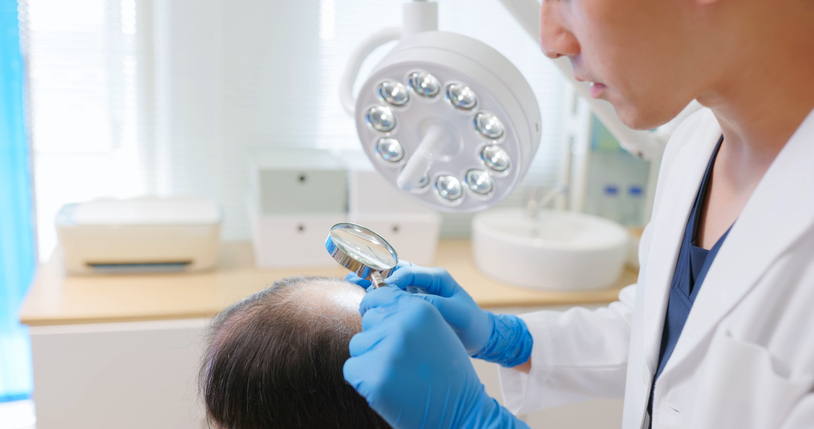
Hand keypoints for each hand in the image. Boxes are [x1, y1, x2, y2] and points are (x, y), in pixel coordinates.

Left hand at [344, 287, 528, 428]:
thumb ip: (409, 314)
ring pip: (358, 345)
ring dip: (370, 358)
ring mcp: (386, 352)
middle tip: (399, 359)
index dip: (375, 307)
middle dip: (377, 337)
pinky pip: (351, 368)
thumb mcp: (438, 330)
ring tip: (397, 374)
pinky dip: (363, 379)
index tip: (377, 319)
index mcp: (420, 309)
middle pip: (368, 321)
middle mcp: (401, 325)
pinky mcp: (372, 378)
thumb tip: (374, 303)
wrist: (461, 412)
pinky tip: (388, 387)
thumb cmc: (448, 373)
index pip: (379, 295)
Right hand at [347, 262, 533, 366]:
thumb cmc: (470, 324)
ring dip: (372, 278)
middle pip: (395, 269)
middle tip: (355, 276)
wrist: (478, 336)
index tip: (380, 289)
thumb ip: (434, 305)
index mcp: (436, 278)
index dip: (393, 279)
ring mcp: (416, 290)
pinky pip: (391, 293)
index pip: (409, 272)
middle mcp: (424, 280)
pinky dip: (376, 291)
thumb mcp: (457, 313)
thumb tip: (410, 301)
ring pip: (389, 278)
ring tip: (352, 280)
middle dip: (375, 271)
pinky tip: (361, 293)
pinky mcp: (411, 301)